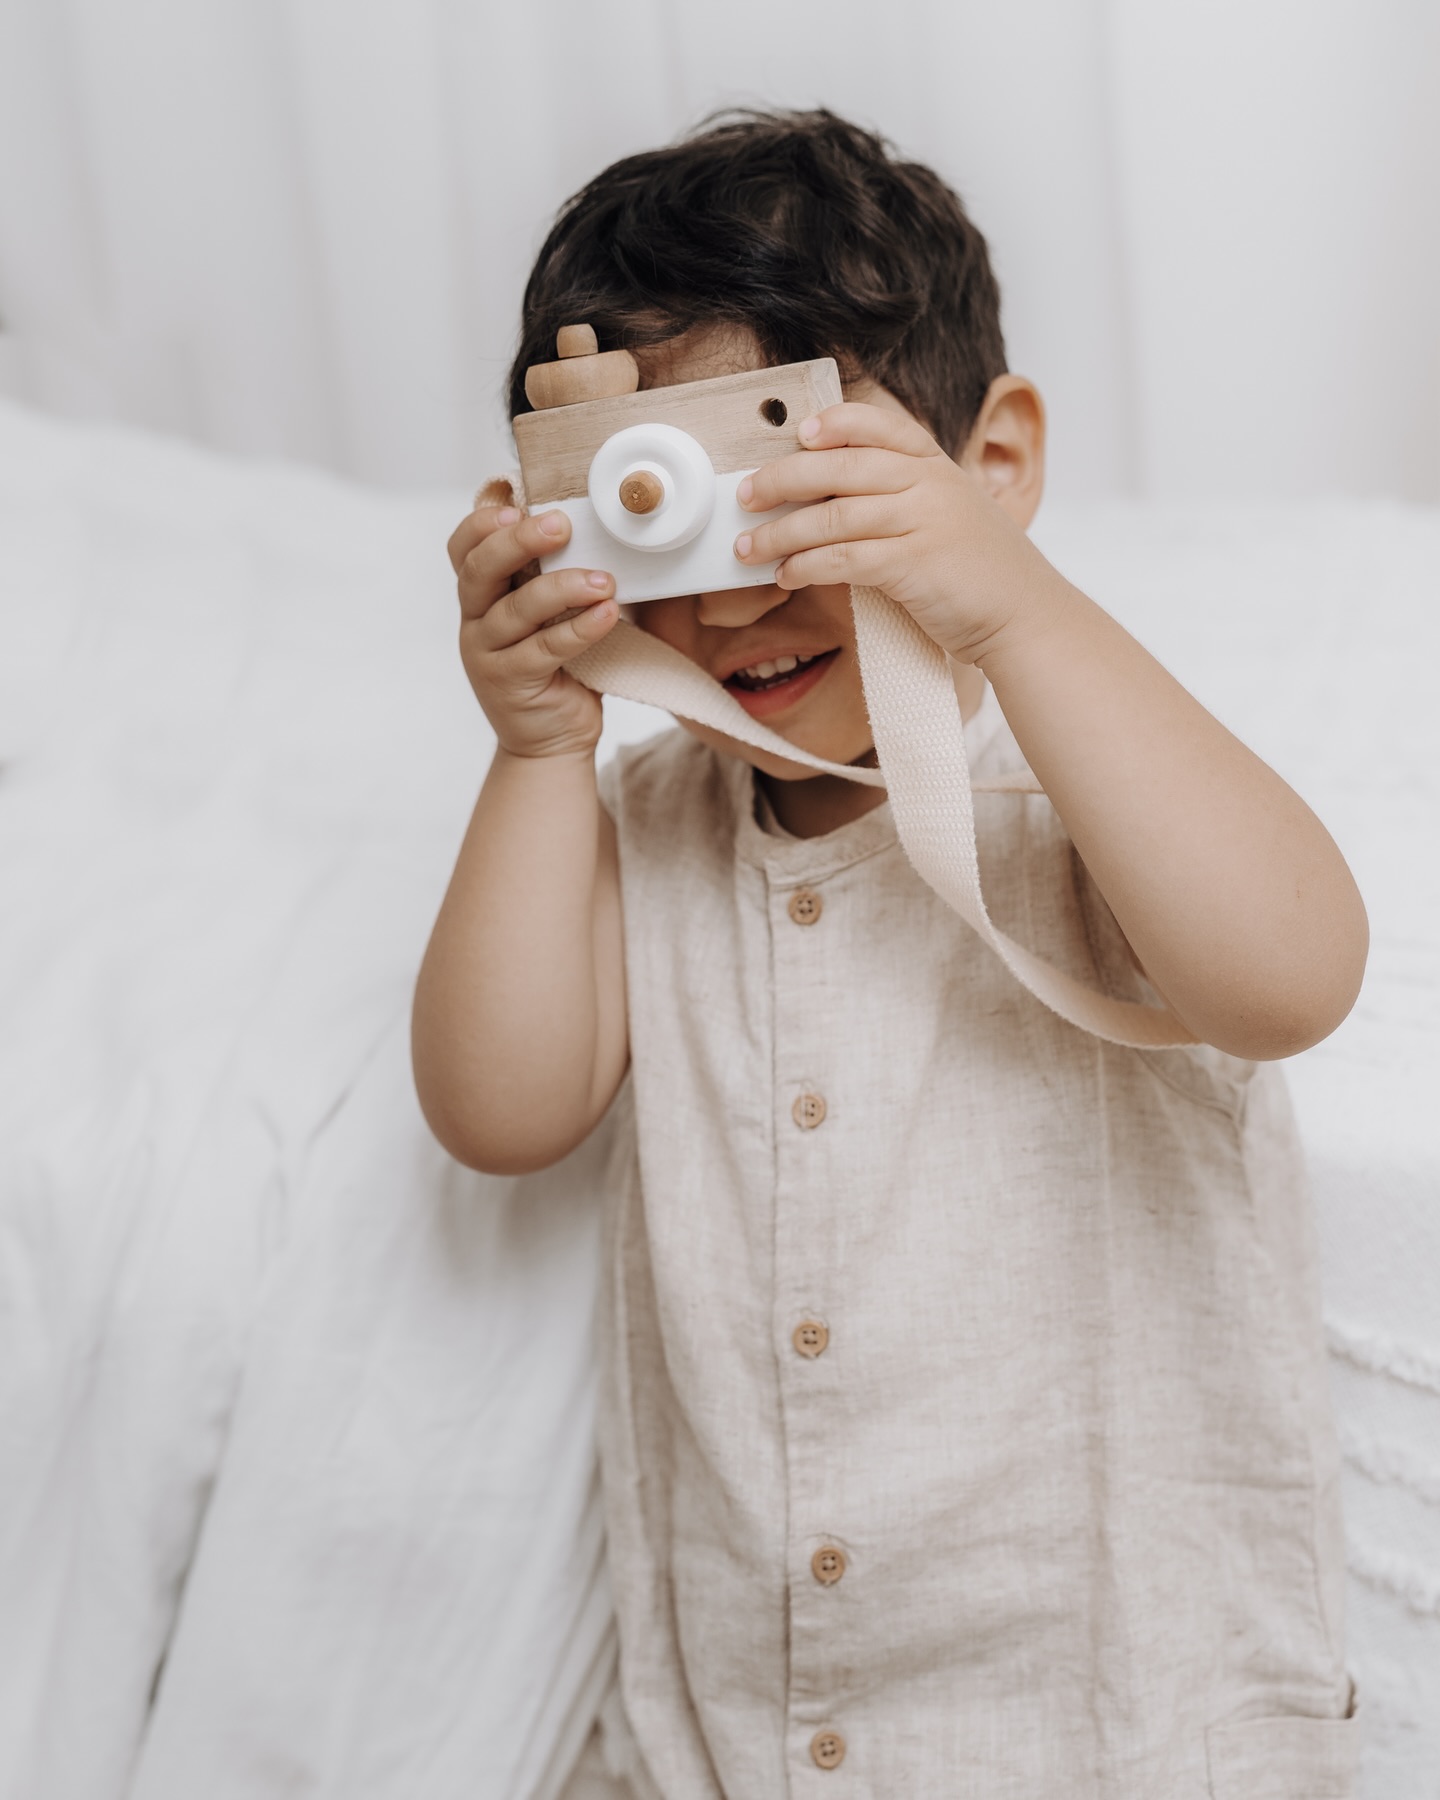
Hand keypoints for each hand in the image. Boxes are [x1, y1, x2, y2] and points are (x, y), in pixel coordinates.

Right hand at [447, 501, 618, 759]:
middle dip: (519, 541)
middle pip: (480, 569)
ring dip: (563, 587)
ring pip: (517, 609)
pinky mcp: (511, 683)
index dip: (482, 522)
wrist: (554, 740)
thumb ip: (548, 576)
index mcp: (480, 595)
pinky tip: (608, 614)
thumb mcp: (547, 615)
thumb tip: (589, 523)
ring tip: (604, 581)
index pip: (463, 547)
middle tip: (562, 525)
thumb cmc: (558, 668)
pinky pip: (546, 649)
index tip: (519, 504)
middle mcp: (475, 621)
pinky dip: (579, 628)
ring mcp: (487, 654)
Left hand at [733, 402, 1061, 663]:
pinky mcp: (914, 564)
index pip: (880, 425)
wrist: (1026, 616)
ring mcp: (923, 521)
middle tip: (747, 494)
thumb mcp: (950, 516)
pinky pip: (844, 558)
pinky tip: (785, 575)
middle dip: (783, 479)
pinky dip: (806, 566)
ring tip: (749, 547)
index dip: (836, 424)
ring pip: (833, 515)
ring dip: (781, 532)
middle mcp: (929, 484)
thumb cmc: (981, 573)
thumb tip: (830, 502)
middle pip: (839, 467)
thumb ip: (903, 498)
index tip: (800, 432)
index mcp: (937, 465)